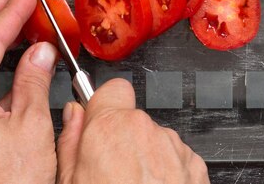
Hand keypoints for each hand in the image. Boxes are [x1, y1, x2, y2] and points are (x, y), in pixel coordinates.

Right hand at [56, 78, 209, 183]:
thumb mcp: (70, 182)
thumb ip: (70, 142)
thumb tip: (72, 117)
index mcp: (110, 128)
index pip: (111, 89)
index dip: (102, 105)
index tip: (96, 121)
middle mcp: (145, 131)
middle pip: (131, 119)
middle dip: (121, 138)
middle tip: (109, 172)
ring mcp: (173, 148)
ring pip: (153, 140)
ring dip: (145, 158)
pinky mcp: (194, 165)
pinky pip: (174, 158)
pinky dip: (166, 173)